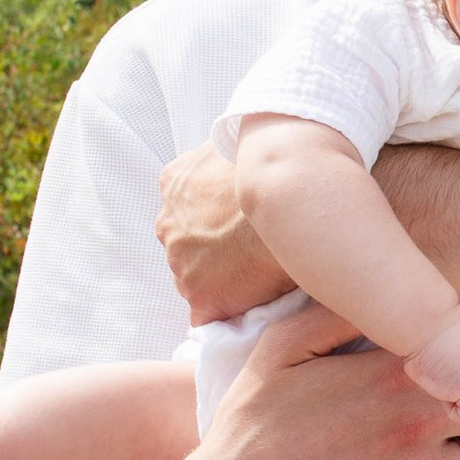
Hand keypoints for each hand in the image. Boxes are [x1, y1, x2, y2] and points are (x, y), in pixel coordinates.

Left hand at [157, 142, 292, 323]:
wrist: (291, 193)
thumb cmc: (276, 164)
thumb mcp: (241, 142)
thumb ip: (229, 159)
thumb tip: (243, 161)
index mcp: (175, 184)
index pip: (186, 210)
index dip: (214, 222)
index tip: (237, 227)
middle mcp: (168, 224)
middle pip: (188, 248)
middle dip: (215, 253)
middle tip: (253, 252)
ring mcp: (182, 263)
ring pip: (198, 281)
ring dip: (224, 282)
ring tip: (262, 278)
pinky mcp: (203, 297)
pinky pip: (210, 317)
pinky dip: (229, 314)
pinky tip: (254, 307)